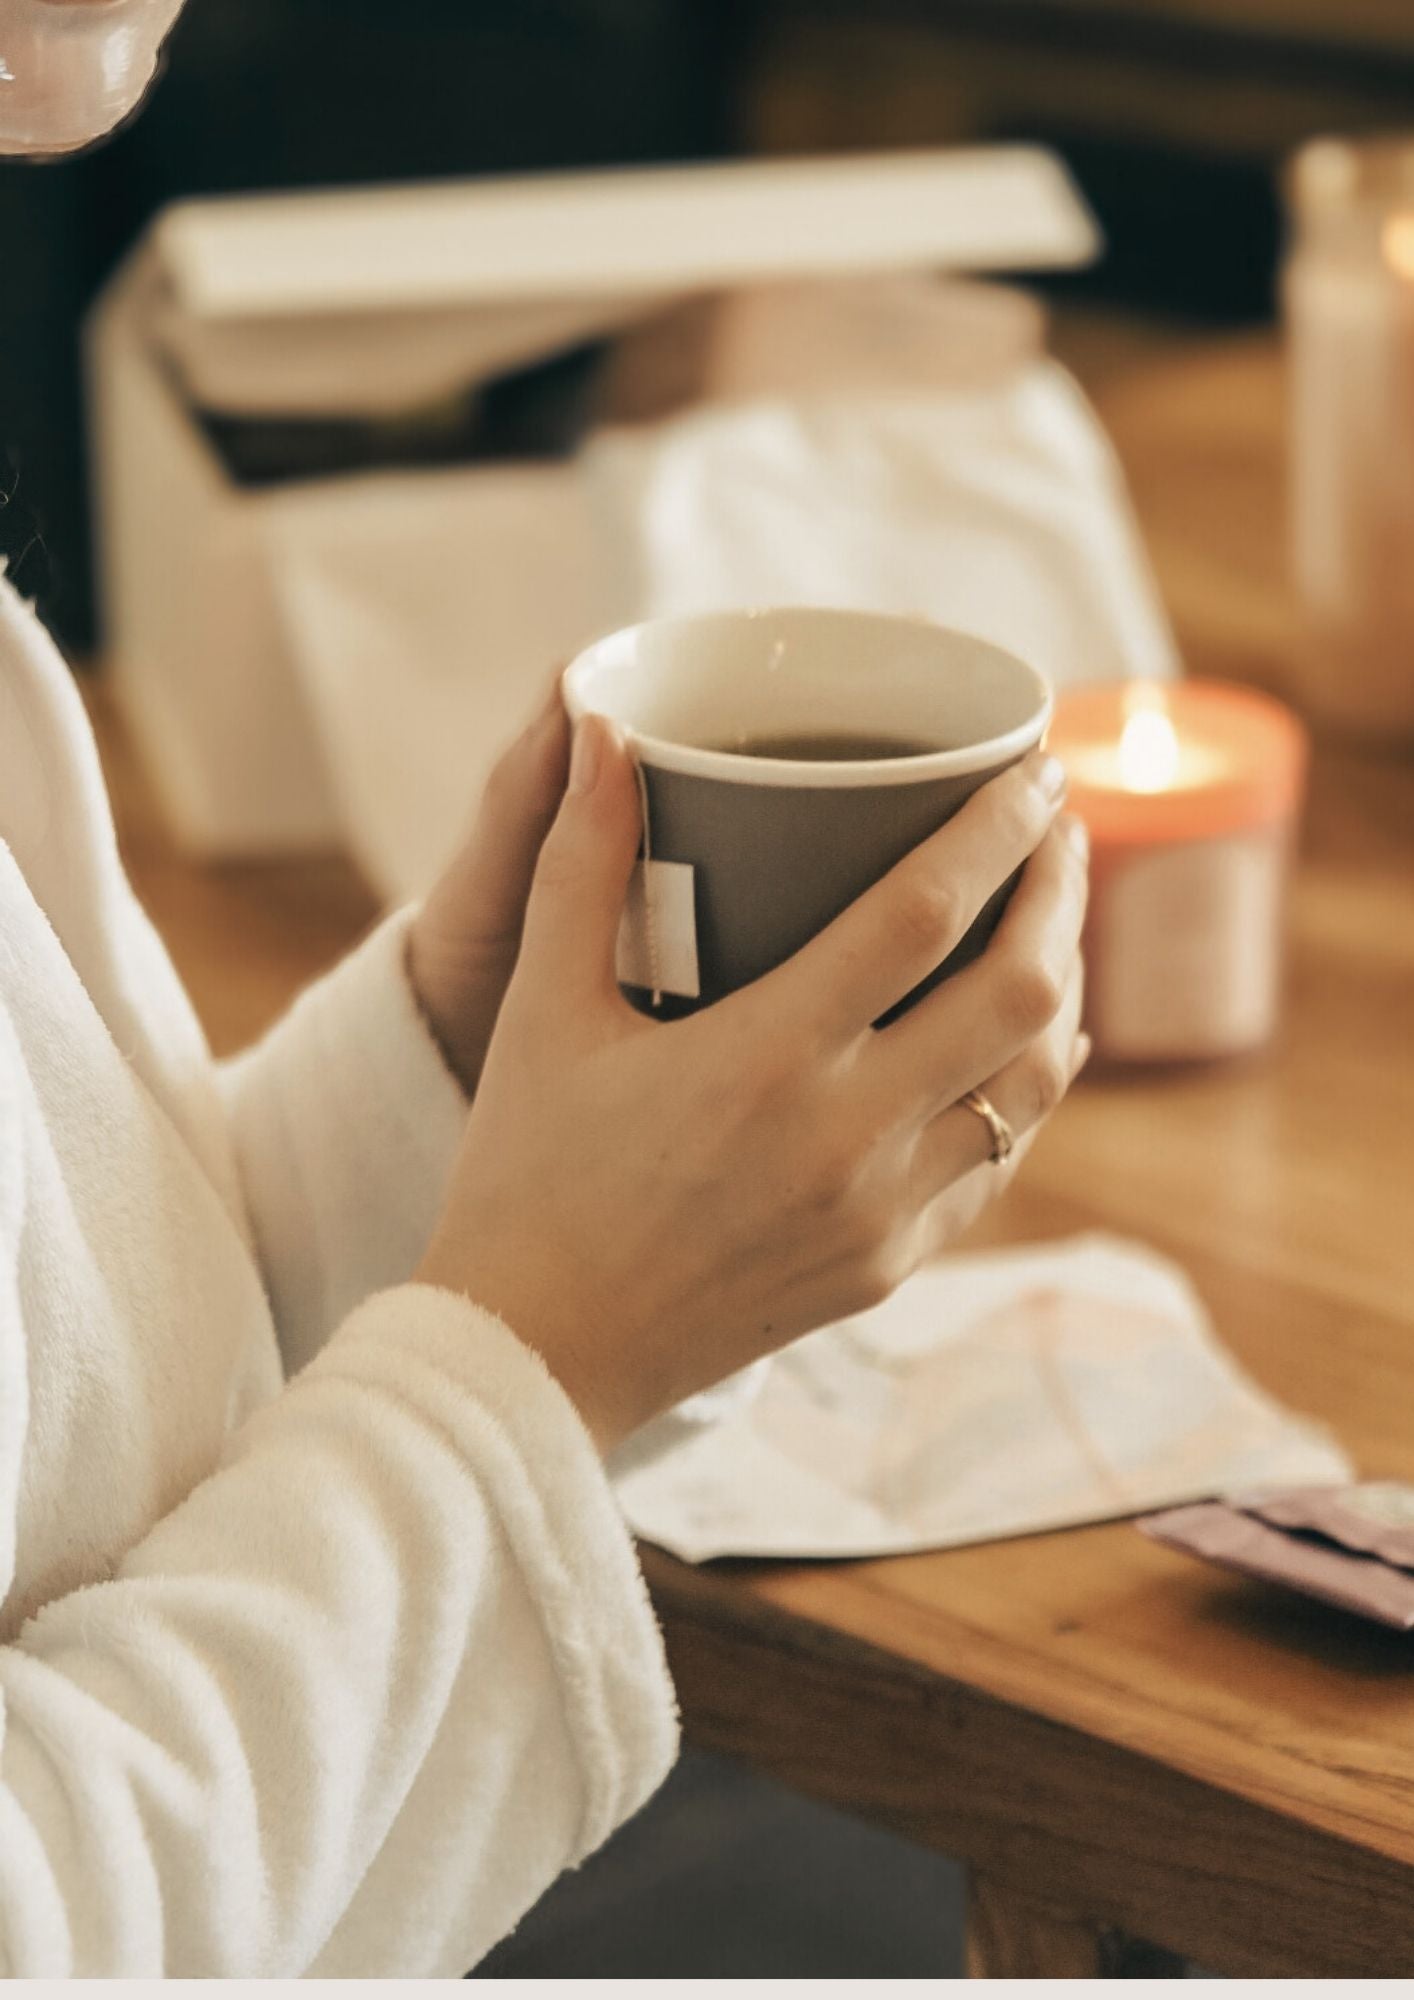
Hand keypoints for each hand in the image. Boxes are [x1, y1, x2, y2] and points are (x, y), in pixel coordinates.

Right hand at [418, 718, 1089, 1453]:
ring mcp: (881, 1211)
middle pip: (1017, 991)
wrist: (537, 1355)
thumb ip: (578, 861)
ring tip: (1051, 922)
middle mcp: (844, 1135)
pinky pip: (998, 1161)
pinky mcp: (890, 1265)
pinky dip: (1027, 1088)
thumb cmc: (528, 1176)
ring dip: (1062, 988)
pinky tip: (1025, 1043)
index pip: (923, 913)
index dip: (997, 828)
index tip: (1033, 769)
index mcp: (762, 1057)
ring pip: (1031, 1083)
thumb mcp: (541, 1011)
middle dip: (1059, 893)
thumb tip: (600, 730)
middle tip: (1056, 829)